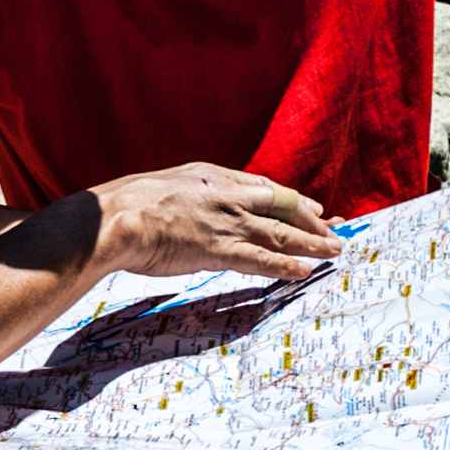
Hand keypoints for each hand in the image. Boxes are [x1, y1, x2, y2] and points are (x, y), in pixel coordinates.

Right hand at [77, 163, 341, 281]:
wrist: (114, 220)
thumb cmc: (127, 206)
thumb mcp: (166, 186)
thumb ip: (189, 193)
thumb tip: (193, 205)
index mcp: (213, 177)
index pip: (265, 188)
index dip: (291, 200)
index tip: (312, 208)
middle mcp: (228, 196)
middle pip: (283, 206)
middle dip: (312, 221)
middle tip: (335, 231)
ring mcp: (227, 222)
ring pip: (280, 233)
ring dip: (311, 243)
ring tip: (335, 252)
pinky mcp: (220, 249)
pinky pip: (262, 259)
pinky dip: (286, 265)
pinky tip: (305, 271)